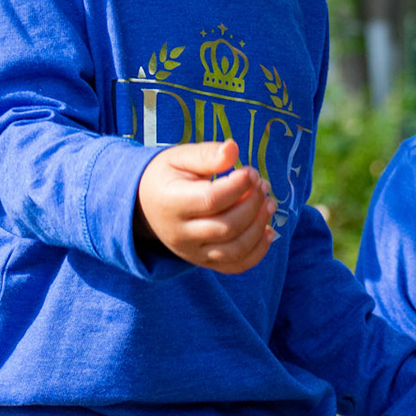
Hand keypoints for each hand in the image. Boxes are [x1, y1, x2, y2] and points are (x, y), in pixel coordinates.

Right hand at [135, 139, 276, 272]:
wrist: (145, 205)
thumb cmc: (167, 176)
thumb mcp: (179, 157)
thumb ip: (206, 154)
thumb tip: (233, 149)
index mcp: (171, 203)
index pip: (211, 200)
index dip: (238, 186)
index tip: (251, 171)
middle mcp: (180, 234)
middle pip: (226, 227)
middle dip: (253, 205)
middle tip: (262, 184)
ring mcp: (192, 252)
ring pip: (234, 251)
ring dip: (260, 228)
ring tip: (269, 203)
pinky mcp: (204, 262)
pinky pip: (235, 266)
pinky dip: (258, 252)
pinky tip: (269, 230)